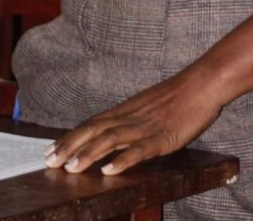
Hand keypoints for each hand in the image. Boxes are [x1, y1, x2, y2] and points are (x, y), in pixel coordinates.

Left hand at [44, 68, 222, 175]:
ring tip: (71, 168)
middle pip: (94, 130)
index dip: (70, 138)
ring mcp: (145, 127)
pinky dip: (122, 160)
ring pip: (111, 139)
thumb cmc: (180, 94)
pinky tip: (109, 171)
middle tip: (49, 162)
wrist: (203, 82)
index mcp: (127, 110)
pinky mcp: (163, 137)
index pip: (92, 124)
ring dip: (88, 154)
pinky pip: (139, 150)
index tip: (50, 150)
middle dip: (70, 146)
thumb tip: (117, 132)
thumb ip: (133, 118)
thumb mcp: (150, 105)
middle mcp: (130, 117)